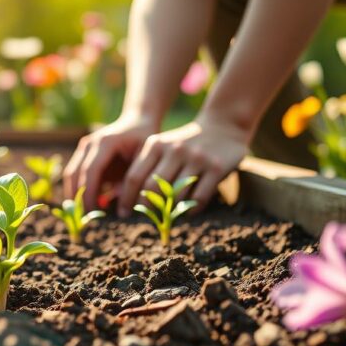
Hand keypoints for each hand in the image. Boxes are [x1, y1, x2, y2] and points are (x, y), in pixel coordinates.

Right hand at [63, 115, 158, 212]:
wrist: (138, 121)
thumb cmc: (145, 141)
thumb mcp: (145, 159)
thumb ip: (134, 180)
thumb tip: (122, 207)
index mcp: (106, 142)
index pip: (91, 170)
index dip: (89, 193)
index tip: (91, 212)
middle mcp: (90, 142)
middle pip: (76, 173)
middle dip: (78, 197)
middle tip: (83, 219)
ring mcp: (84, 146)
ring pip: (71, 174)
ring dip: (74, 194)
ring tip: (82, 214)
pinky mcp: (82, 152)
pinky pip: (74, 173)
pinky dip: (76, 189)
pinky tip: (84, 204)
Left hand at [116, 114, 251, 216]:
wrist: (223, 125)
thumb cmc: (185, 143)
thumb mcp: (163, 145)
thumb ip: (147, 165)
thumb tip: (129, 199)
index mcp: (156, 144)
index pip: (134, 177)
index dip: (126, 199)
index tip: (123, 213)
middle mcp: (175, 150)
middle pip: (152, 188)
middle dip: (146, 209)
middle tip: (146, 219)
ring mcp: (197, 158)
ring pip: (175, 196)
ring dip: (170, 212)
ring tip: (167, 219)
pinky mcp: (216, 167)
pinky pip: (199, 198)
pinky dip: (190, 210)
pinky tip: (187, 213)